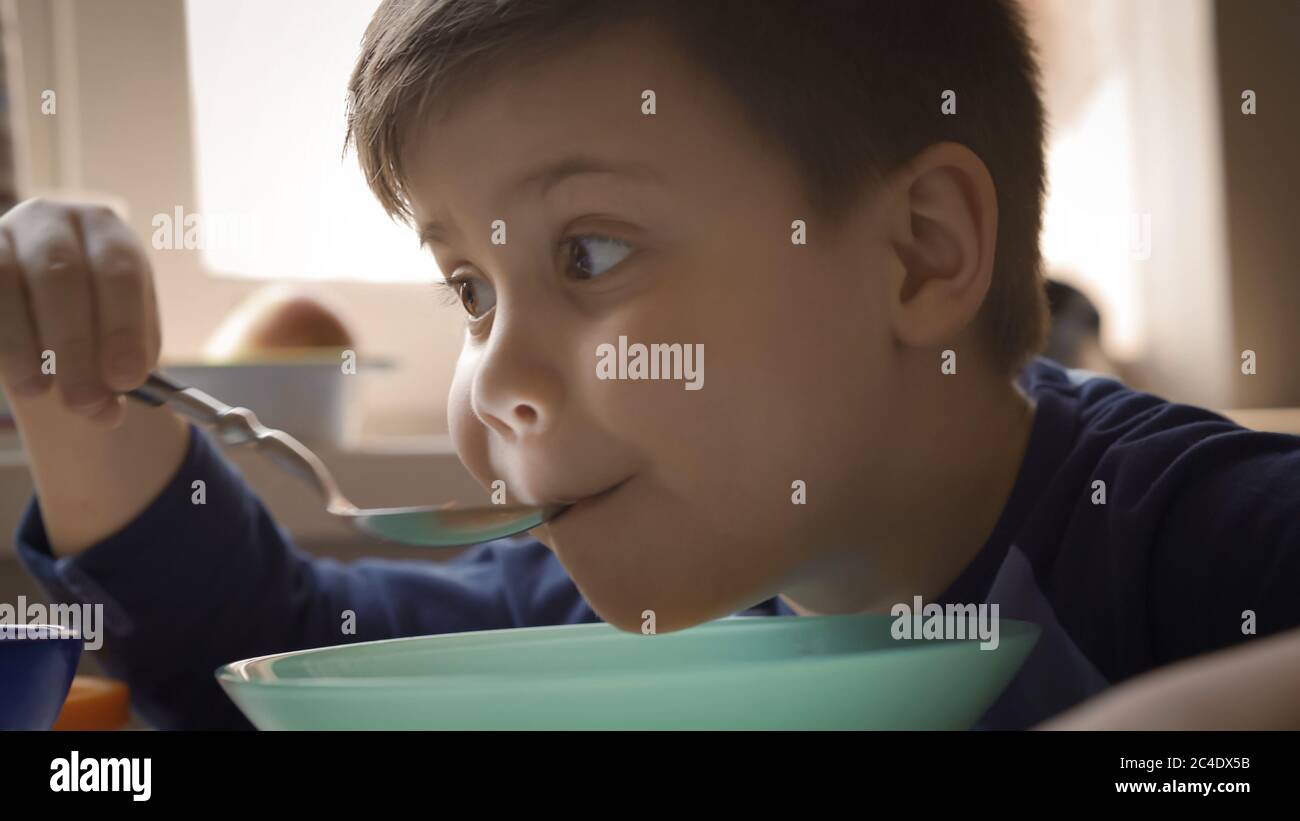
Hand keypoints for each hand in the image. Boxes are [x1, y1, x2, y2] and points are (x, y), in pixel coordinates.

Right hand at [0, 197, 160, 426]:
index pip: (119, 270)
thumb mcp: (116, 341)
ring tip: (39, 390)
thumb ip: (117, 370)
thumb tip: (103, 410)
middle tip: (84, 401)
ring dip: (22, 344)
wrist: (48, 310)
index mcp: (107, 231)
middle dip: (74, 346)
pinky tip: (16, 372)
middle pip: (60, 274)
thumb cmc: (92, 323)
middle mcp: (52, 220)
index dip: (123, 328)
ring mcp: (1, 232)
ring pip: (4, 278)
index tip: (127, 380)